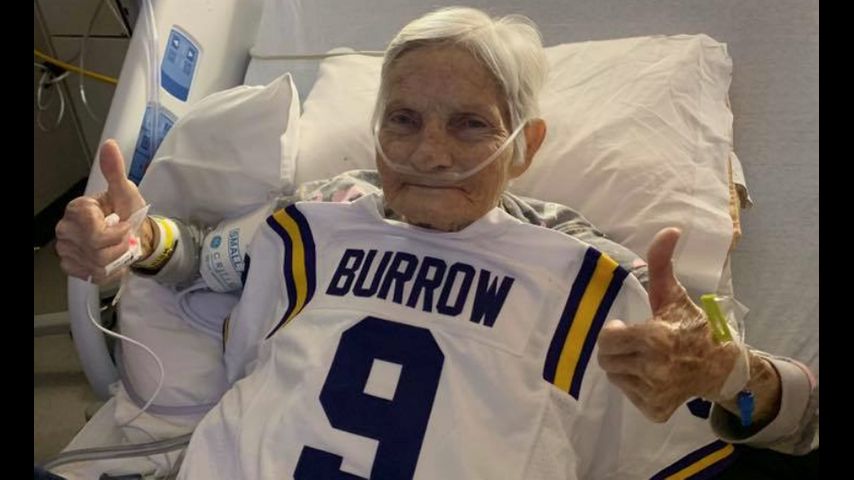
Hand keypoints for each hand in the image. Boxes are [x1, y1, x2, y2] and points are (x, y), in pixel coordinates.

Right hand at [55, 139, 149, 282]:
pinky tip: (111, 259)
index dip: (117, 231)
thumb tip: (110, 145)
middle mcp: (65, 229)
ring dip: (117, 258)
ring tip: (119, 248)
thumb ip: (115, 170)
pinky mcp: (71, 266)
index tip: (124, 225)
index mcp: (76, 209)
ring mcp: (66, 249)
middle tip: (124, 238)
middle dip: (118, 246)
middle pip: (95, 248)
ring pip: (97, 263)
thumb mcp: (125, 191)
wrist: (133, 237)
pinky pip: (94, 274)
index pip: (95, 230)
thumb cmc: (128, 213)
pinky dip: (110, 270)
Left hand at [597, 228, 739, 421]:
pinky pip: (628, 395)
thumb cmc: (692, 328)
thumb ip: (662, 263)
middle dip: (616, 349)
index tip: (625, 328)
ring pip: (616, 377)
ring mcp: (655, 393)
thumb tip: (670, 229)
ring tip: (646, 359)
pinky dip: (636, 386)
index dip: (613, 333)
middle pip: (607, 360)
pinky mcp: (656, 411)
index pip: (607, 340)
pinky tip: (654, 377)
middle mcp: (654, 369)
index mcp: (655, 339)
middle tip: (636, 344)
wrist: (720, 368)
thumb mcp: (674, 295)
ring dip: (625, 367)